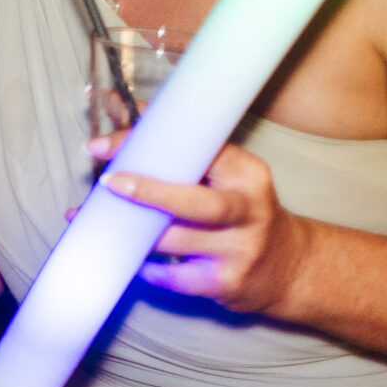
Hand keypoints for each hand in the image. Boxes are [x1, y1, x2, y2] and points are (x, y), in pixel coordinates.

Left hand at [95, 138, 311, 314]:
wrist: (291, 267)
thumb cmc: (242, 210)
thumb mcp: (225, 174)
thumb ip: (178, 146)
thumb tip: (113, 104)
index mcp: (246, 174)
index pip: (197, 150)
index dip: (148, 144)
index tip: (103, 144)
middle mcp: (248, 211)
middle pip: (195, 202)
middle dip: (148, 191)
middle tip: (107, 182)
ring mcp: (239, 250)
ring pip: (177, 240)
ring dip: (132, 231)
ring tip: (94, 219)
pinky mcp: (227, 283)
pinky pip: (177, 277)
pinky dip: (150, 269)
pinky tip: (132, 259)